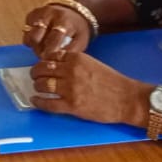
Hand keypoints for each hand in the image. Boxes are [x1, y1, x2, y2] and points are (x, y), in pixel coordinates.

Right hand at [22, 2, 90, 55]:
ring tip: (43, 49)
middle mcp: (49, 14)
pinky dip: (31, 40)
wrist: (72, 10)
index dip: (50, 53)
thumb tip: (59, 61)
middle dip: (39, 51)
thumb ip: (72, 50)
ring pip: (29, 35)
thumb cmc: (77, 28)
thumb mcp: (81, 39)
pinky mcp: (31, 14)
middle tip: (45, 57)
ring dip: (34, 46)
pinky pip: (25, 32)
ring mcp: (38, 13)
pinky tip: (40, 41)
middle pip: (36, 37)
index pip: (53, 39)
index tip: (51, 62)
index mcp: (64, 20)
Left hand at [29, 50, 145, 125]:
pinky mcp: (72, 105)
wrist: (127, 99)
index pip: (51, 56)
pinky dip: (39, 102)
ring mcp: (71, 89)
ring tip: (37, 88)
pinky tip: (36, 101)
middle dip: (36, 72)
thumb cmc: (113, 82)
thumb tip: (56, 66)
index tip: (41, 65)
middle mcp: (71, 71)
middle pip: (43, 69)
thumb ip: (74, 63)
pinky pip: (48, 103)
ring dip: (37, 86)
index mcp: (77, 58)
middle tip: (35, 76)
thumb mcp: (92, 64)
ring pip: (43, 85)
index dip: (43, 61)